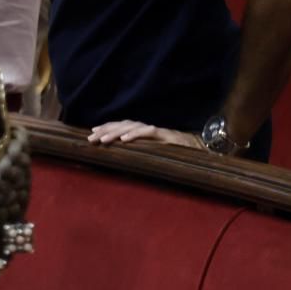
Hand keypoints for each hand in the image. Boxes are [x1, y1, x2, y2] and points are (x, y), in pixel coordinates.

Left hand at [86, 121, 203, 149]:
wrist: (199, 151)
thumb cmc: (174, 155)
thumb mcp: (151, 155)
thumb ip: (137, 155)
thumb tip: (120, 163)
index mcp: (143, 133)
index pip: (122, 127)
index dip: (107, 128)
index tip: (92, 133)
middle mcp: (147, 129)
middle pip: (123, 125)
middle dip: (106, 130)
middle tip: (91, 139)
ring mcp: (156, 131)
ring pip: (133, 127)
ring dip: (116, 132)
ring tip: (103, 140)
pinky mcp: (166, 135)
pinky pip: (149, 132)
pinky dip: (136, 134)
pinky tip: (124, 140)